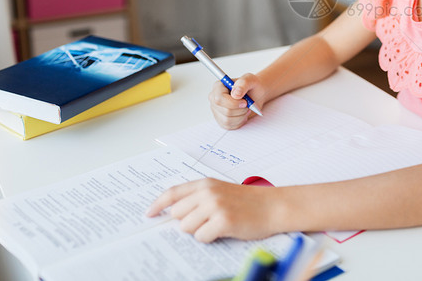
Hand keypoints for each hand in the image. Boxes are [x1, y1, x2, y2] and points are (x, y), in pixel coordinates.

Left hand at [146, 179, 274, 241]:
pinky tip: (223, 231)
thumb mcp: (221, 191)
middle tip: (206, 222)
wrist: (272, 207)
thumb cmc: (248, 201)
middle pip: (177, 215)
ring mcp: (215, 206)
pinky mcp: (223, 221)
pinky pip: (201, 237)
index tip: (148, 214)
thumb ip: (199, 197)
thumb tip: (174, 213)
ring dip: (199, 231)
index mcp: (206, 183)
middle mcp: (208, 192)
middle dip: (187, 222)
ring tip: (217, 225)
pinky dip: (210, 238)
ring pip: (187, 228)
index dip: (158, 205)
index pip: (173, 193)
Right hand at [209, 73, 267, 129]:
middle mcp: (214, 99)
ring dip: (241, 116)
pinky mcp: (221, 120)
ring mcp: (217, 110)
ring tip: (246, 109)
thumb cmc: (252, 86)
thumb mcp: (250, 79)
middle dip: (240, 110)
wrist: (256, 94)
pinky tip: (243, 114)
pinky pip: (229, 126)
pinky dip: (240, 122)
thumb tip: (235, 93)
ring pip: (227, 120)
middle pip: (225, 111)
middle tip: (247, 105)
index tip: (245, 102)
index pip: (219, 99)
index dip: (233, 103)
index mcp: (218, 87)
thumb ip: (243, 83)